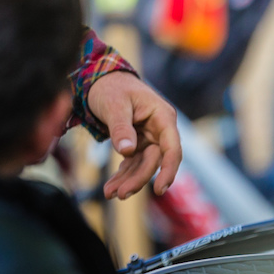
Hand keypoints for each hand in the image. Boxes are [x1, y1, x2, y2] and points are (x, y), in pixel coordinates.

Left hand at [86, 71, 181, 198]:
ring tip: (109, 193)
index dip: (169, 170)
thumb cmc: (112, 87)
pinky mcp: (137, 143)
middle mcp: (159, 129)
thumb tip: (126, 151)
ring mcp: (149, 138)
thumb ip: (121, 128)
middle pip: (155, 161)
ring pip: (143, 166)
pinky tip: (111, 186)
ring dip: (128, 181)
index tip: (160, 189)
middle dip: (138, 179)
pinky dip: (122, 175)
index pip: (172, 148)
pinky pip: (133, 163)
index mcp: (162, 116)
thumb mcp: (114, 105)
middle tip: (120, 194)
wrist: (101, 80)